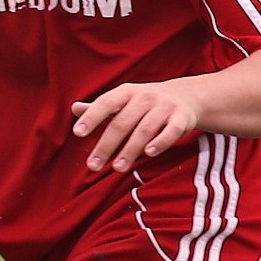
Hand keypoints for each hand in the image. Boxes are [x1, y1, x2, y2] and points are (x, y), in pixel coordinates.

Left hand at [70, 81, 199, 173]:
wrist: (186, 96)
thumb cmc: (146, 103)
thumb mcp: (123, 100)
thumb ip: (100, 108)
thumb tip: (75, 108)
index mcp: (126, 92)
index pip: (105, 103)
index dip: (92, 118)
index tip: (77, 133)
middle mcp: (145, 97)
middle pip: (122, 123)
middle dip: (106, 145)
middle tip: (93, 166)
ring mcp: (164, 107)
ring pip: (144, 130)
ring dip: (130, 150)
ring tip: (117, 169)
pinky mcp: (182, 118)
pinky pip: (171, 131)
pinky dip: (160, 142)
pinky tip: (149, 153)